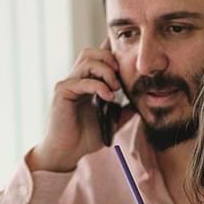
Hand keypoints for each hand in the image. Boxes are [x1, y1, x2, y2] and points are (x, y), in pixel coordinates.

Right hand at [30, 41, 130, 171]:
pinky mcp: (62, 92)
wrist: (68, 152)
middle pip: (92, 52)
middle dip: (110, 59)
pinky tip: (108, 97)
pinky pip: (82, 80)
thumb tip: (140, 102)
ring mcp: (68, 84)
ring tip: (115, 88)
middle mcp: (76, 79)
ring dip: (106, 71)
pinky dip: (98, 86)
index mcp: (87, 82)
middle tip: (121, 77)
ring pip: (87, 60)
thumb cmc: (86, 137)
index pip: (99, 58)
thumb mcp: (112, 121)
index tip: (128, 65)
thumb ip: (124, 110)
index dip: (112, 54)